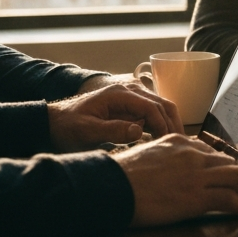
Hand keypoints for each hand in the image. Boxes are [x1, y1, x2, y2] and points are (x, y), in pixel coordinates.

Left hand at [48, 85, 182, 151]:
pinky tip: (163, 141)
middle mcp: (130, 90)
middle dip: (173, 124)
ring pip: (161, 108)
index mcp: (120, 94)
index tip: (167, 144)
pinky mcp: (131, 106)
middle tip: (181, 146)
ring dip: (170, 125)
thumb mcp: (86, 131)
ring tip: (175, 145)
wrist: (56, 120)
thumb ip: (112, 131)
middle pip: (162, 104)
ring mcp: (132, 96)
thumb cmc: (68, 126)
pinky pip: (152, 114)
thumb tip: (139, 131)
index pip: (151, 107)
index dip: (163, 125)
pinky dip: (161, 126)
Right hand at [115, 134, 237, 225]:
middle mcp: (192, 154)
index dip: (222, 166)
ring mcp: (196, 174)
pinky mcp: (197, 196)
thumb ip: (163, 158)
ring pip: (235, 177)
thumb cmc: (119, 176)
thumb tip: (168, 170)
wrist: (111, 187)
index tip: (227, 176)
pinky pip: (229, 198)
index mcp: (178, 141)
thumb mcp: (145, 155)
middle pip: (228, 162)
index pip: (210, 152)